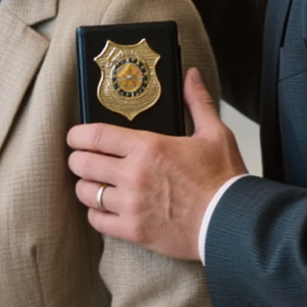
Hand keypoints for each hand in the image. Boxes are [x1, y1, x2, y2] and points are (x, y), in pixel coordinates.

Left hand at [67, 69, 246, 261]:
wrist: (232, 222)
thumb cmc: (224, 180)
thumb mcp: (215, 134)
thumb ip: (197, 102)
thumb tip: (191, 76)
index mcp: (149, 147)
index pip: (95, 135)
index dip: (77, 135)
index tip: (74, 137)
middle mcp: (134, 175)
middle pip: (82, 163)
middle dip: (77, 159)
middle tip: (82, 159)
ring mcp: (131, 204)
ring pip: (85, 192)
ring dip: (86, 187)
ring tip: (94, 184)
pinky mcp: (133, 230)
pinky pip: (97, 220)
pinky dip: (96, 214)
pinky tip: (105, 208)